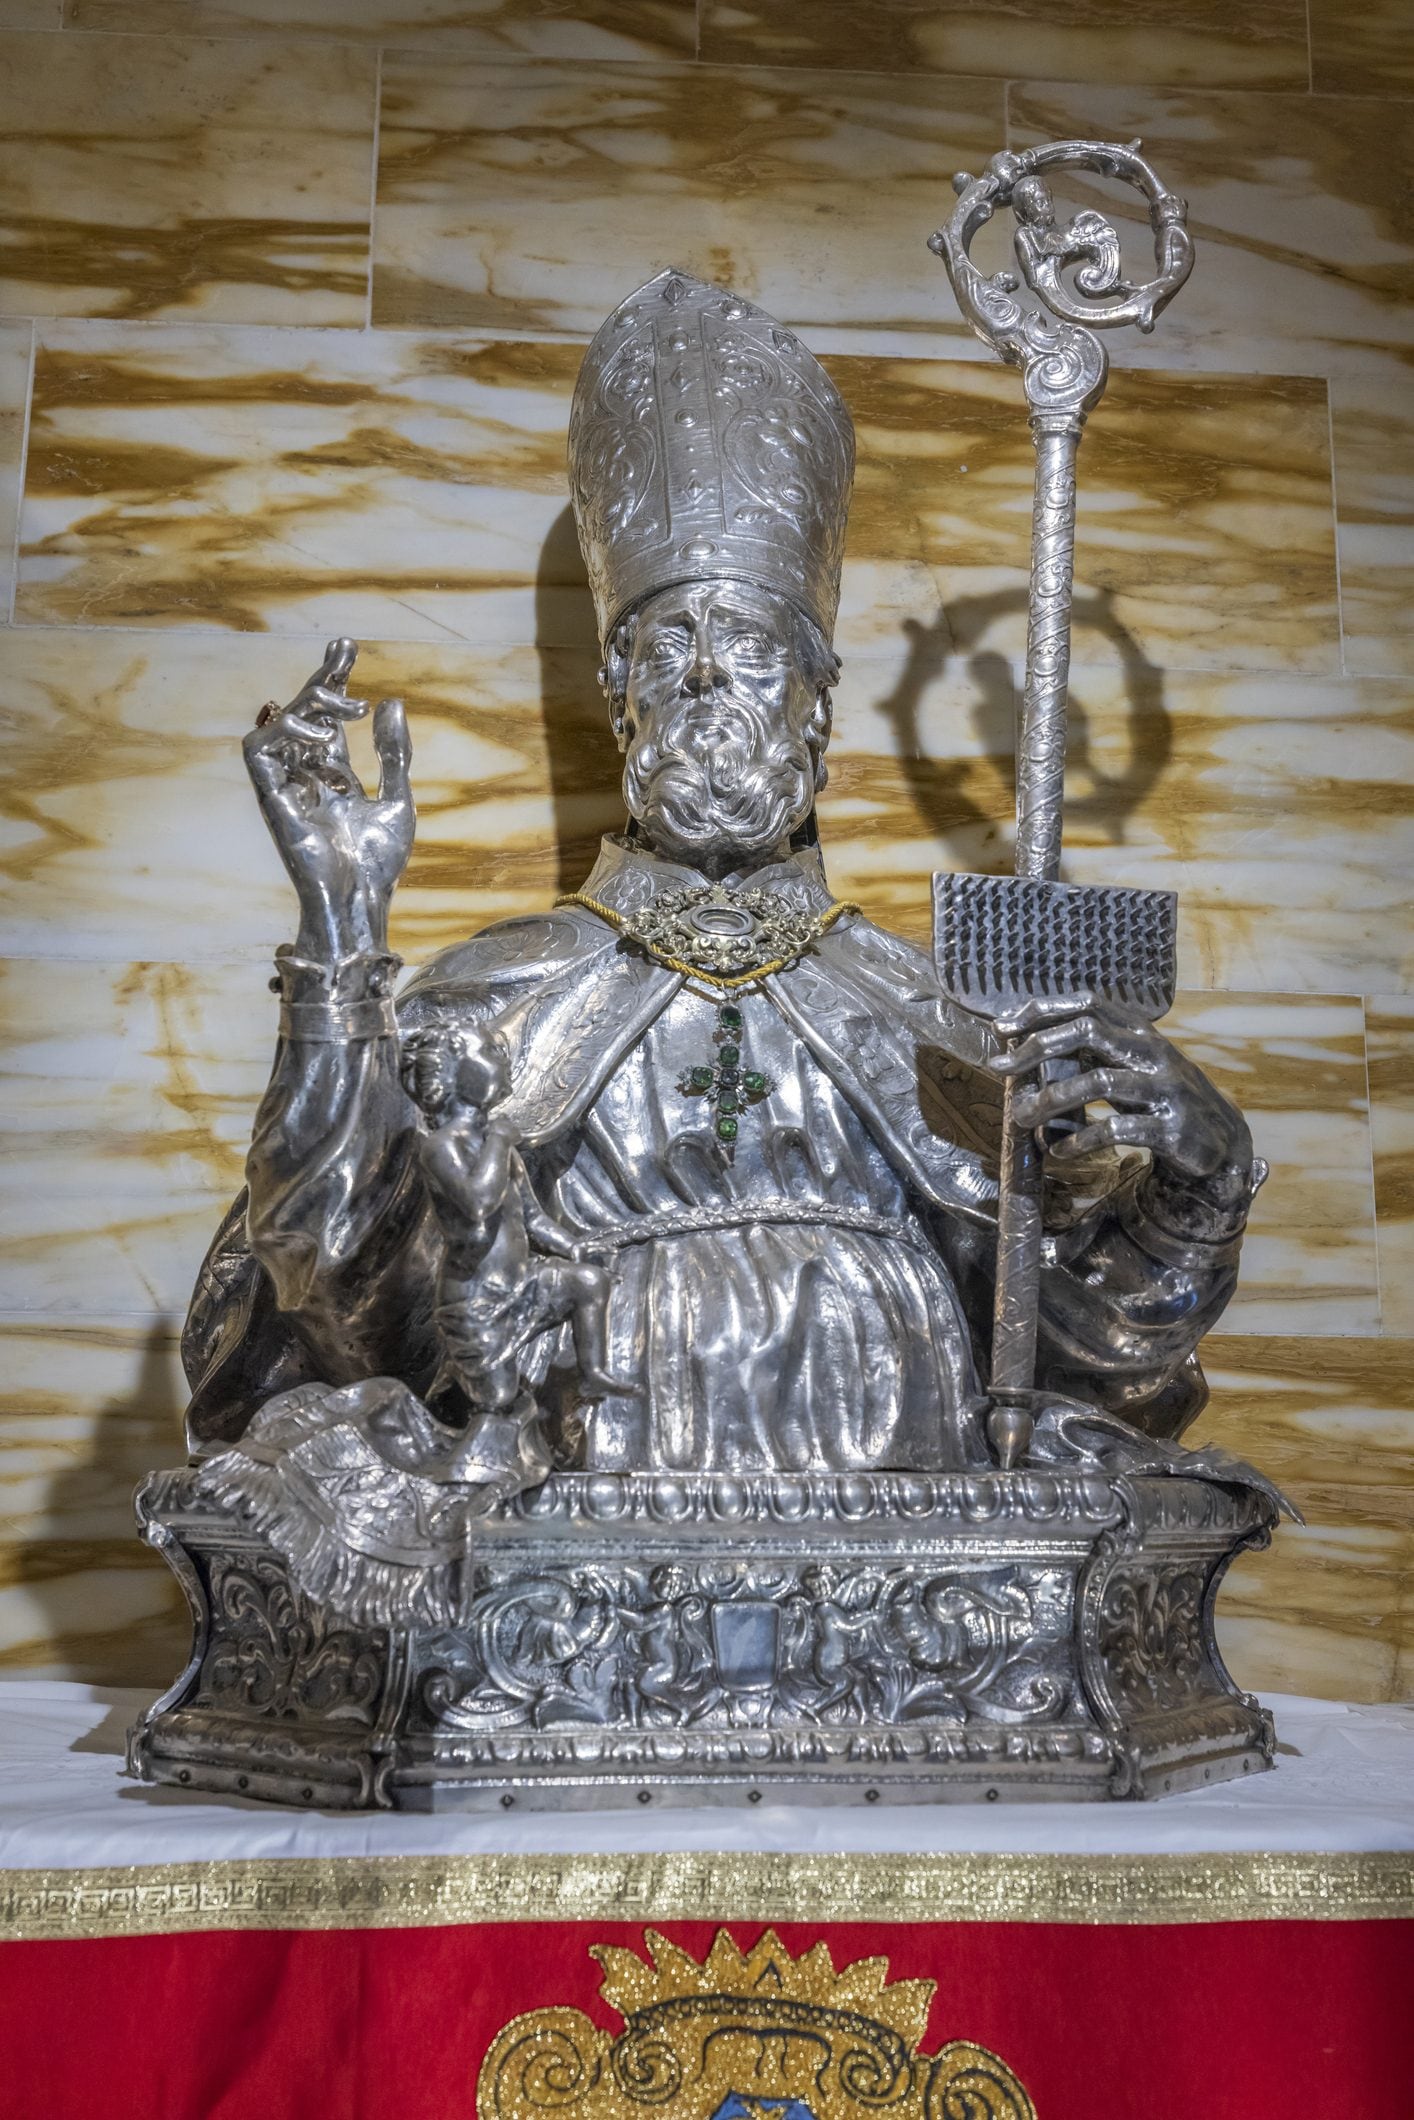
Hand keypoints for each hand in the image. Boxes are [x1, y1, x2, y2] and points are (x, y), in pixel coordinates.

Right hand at [243, 638, 412, 958]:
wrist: (362, 902)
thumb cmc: (379, 864)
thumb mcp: (398, 799)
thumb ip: (393, 754)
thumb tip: (389, 701)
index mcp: (335, 776)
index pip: (329, 719)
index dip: (333, 681)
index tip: (346, 646)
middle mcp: (307, 777)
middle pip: (303, 714)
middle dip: (321, 679)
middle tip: (345, 653)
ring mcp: (287, 787)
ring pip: (276, 726)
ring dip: (306, 705)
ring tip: (344, 707)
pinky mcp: (272, 799)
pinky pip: (258, 752)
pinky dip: (282, 733)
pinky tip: (321, 737)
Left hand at [989, 994, 1252, 1185]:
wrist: (1217, 1141)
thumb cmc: (1156, 1097)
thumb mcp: (1127, 1064)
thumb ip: (1089, 1049)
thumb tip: (1025, 1042)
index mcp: (1137, 1032)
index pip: (1086, 1005)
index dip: (1043, 1010)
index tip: (1002, 1027)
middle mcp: (1151, 1052)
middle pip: (1088, 1032)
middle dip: (1037, 1048)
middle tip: (1000, 1070)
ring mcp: (1163, 1088)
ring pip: (1098, 1081)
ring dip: (1051, 1099)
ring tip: (1021, 1117)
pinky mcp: (1170, 1128)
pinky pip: (1117, 1129)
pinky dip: (1081, 1140)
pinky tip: (1058, 1150)